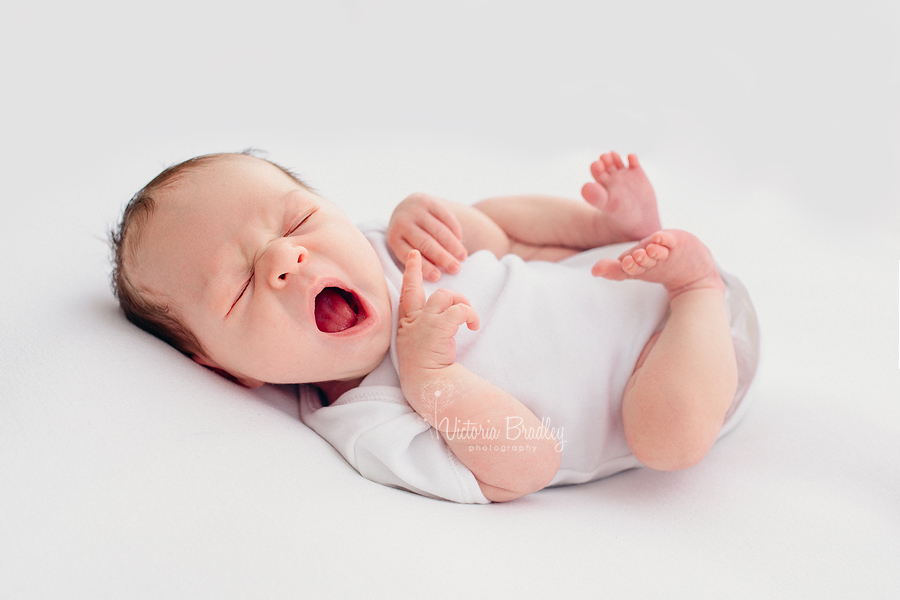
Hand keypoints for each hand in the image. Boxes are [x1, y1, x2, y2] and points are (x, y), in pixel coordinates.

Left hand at [387, 193, 467, 281]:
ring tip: (462, 257)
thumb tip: (438, 275)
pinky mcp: (428, 201)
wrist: (408, 207)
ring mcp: (415, 210)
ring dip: (452, 245)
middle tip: (456, 269)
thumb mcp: (406, 246)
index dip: (423, 266)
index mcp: (394, 238)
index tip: (437, 277)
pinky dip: (454, 230)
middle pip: (425, 243)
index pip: (408, 255)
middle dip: (442, 257)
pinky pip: (445, 217)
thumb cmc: (411, 238)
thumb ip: (418, 259)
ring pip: (438, 230)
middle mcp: (402, 222)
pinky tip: (461, 241)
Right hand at [397, 250, 479, 372]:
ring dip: (462, 303)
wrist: (424, 384)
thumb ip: (424, 332)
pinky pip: (460, 310)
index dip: (411, 273)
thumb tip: (445, 321)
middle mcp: (412, 320)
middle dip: (430, 280)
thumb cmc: (423, 371)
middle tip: (446, 287)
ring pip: (445, 296)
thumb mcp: (418, 347)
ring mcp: (424, 322)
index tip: (413, 256)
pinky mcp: (438, 326)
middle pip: (422, 290)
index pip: (406, 295)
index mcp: (407, 325)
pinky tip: (473, 327)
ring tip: (469, 319)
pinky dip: (470, 315)